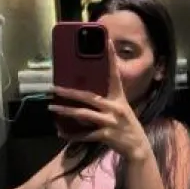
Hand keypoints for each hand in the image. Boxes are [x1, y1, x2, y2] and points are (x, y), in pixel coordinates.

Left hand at [49, 41, 149, 160]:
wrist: (137, 147)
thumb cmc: (126, 126)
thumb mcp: (121, 109)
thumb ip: (106, 100)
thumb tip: (84, 95)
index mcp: (118, 98)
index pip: (114, 74)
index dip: (110, 58)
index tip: (106, 41)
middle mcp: (115, 107)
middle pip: (88, 96)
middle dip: (69, 92)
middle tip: (53, 87)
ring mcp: (110, 121)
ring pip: (83, 114)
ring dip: (66, 111)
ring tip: (52, 107)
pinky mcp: (106, 135)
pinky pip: (85, 135)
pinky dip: (72, 135)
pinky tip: (61, 133)